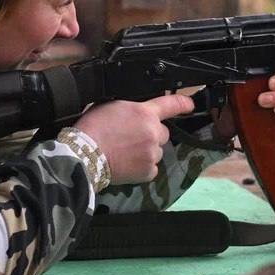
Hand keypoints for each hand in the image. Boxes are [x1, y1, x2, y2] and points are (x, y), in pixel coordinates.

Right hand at [73, 94, 193, 184]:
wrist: (84, 154)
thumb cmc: (93, 127)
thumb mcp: (112, 106)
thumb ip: (131, 108)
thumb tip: (137, 112)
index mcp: (145, 113)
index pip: (172, 104)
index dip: (183, 103)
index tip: (190, 105)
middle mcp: (154, 132)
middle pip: (163, 133)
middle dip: (152, 134)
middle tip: (133, 138)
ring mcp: (152, 153)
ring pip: (157, 151)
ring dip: (147, 151)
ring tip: (127, 153)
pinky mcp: (148, 172)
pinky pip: (151, 168)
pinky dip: (142, 167)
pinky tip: (128, 164)